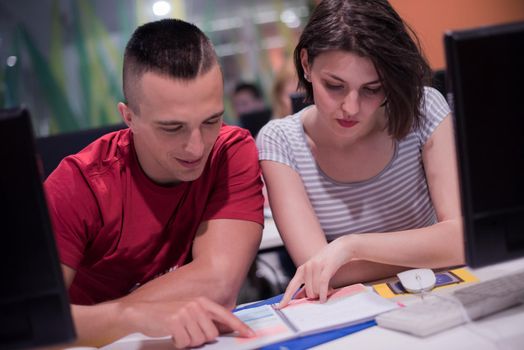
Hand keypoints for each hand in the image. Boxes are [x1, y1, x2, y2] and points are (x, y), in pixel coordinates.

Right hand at [122, 296, 253, 348]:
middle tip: (187, 334)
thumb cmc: (165, 314)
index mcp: (202, 301)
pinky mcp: (175, 322)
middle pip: (211, 334)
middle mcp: (196, 305)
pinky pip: (184, 343)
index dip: (239, 326)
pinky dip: (178, 343)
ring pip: (198, 340)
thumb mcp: (188, 311)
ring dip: (188, 341)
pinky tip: (171, 334)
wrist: (141, 312)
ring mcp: (186, 312)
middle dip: (200, 339)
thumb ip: (205, 319)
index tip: (251, 335)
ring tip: (178, 332)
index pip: (225, 315)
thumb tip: (220, 331)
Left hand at [278, 236, 353, 307]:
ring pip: (315, 289)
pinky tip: (324, 299)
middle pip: (307, 292)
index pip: (291, 286)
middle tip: (323, 293)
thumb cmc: (327, 262)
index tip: (279, 307)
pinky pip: (322, 284)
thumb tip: (298, 297)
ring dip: (322, 294)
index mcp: (302, 270)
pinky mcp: (326, 266)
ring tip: (329, 290)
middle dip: (315, 296)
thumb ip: (306, 284)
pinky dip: (323, 293)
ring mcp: (316, 266)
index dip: (285, 298)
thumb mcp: (315, 273)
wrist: (341, 248)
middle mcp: (306, 267)